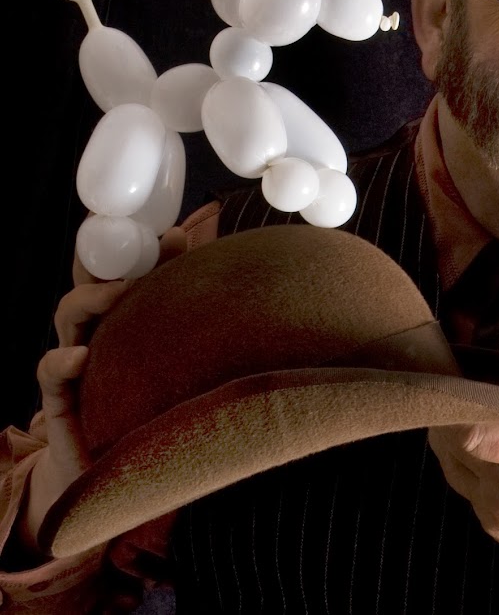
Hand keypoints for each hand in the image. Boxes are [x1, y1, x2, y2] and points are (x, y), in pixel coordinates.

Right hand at [20, 226, 186, 555]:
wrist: (128, 471)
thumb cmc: (163, 409)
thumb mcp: (186, 362)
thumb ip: (200, 322)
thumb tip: (242, 288)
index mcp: (133, 313)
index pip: (132, 267)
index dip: (146, 245)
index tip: (175, 234)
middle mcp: (104, 328)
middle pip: (94, 278)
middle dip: (105, 255)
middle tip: (128, 243)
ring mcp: (80, 359)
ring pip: (70, 311)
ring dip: (91, 296)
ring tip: (116, 292)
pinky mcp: (62, 398)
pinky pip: (50, 371)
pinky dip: (60, 360)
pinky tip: (81, 357)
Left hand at [427, 342, 498, 586]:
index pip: (470, 432)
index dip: (458, 406)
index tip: (461, 383)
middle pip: (452, 445)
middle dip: (453, 417)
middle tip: (465, 396)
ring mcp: (498, 515)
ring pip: (451, 465)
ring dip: (455, 441)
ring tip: (474, 420)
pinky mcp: (492, 527)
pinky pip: (463, 486)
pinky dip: (466, 464)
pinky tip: (485, 450)